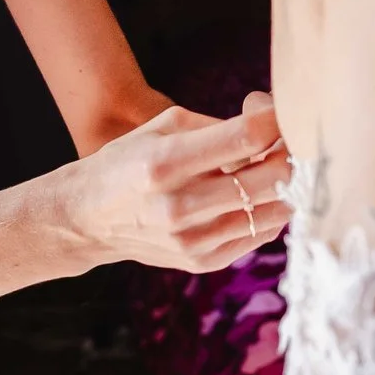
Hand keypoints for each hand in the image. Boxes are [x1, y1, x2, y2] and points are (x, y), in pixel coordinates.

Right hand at [60, 92, 292, 272]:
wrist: (88, 217)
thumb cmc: (128, 162)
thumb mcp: (162, 126)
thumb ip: (218, 123)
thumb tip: (268, 117)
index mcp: (165, 162)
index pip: (245, 138)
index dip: (275, 121)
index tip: (282, 114)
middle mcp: (178, 205)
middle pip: (267, 178)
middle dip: (286, 154)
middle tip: (285, 143)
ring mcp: (191, 239)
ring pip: (272, 211)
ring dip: (284, 186)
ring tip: (273, 169)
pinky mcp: (201, 261)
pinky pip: (259, 235)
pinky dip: (268, 212)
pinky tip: (257, 198)